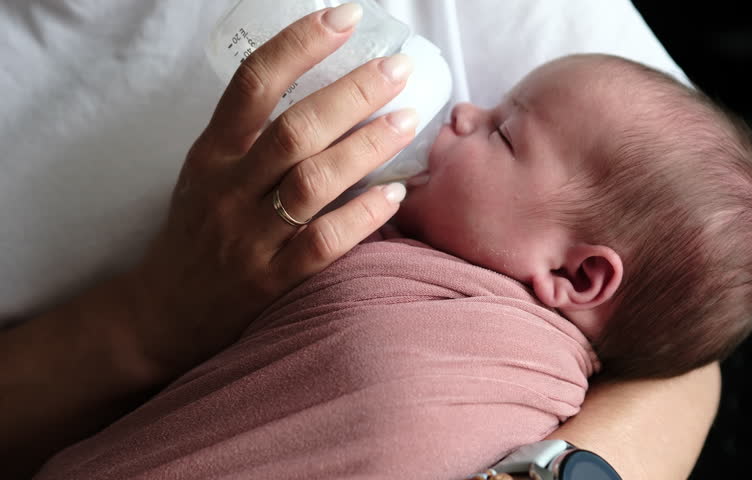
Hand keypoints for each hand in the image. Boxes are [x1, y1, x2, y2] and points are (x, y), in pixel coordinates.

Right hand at [125, 4, 416, 380]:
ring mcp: (250, 237)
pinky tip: (395, 193)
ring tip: (407, 120)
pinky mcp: (272, 280)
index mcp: (212, 153)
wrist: (163, 312)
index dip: (300, 44)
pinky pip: (324, 243)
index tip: (344, 17)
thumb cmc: (197, 232)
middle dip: (353, 93)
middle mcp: (229, 188)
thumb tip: (326, 92)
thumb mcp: (206, 173)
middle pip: (295, 129)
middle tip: (398, 69)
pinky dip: (363, 215)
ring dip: (366, 147)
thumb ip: (252, 137)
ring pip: (314, 182)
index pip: (254, 84)